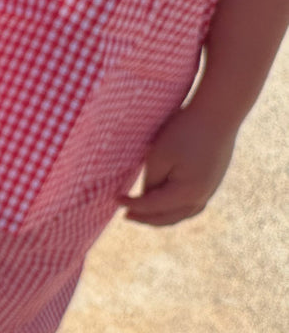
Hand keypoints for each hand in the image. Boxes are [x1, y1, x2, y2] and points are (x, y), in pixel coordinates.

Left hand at [119, 104, 237, 226]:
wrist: (218, 114)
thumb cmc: (185, 132)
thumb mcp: (159, 156)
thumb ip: (151, 181)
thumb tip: (147, 196)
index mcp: (186, 193)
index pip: (153, 206)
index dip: (132, 204)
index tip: (115, 199)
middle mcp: (201, 197)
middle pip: (168, 217)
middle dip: (146, 218)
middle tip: (127, 215)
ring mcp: (210, 190)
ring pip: (182, 214)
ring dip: (162, 217)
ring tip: (145, 214)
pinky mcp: (213, 181)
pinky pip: (192, 205)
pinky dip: (176, 210)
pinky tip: (168, 205)